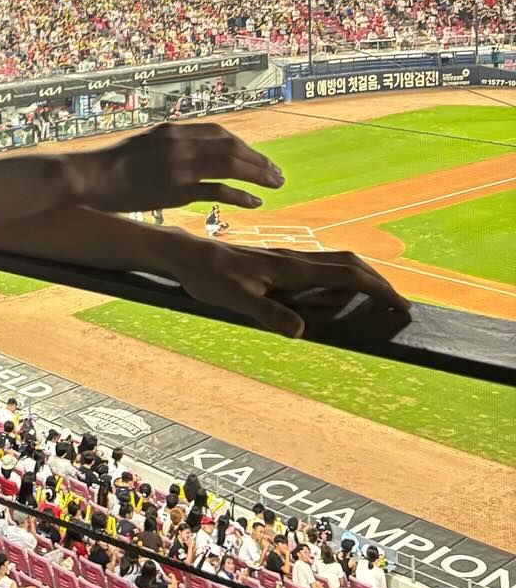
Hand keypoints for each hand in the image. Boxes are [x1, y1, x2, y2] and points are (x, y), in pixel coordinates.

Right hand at [52, 119, 284, 214]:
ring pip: (231, 163)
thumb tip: (182, 155)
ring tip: (275, 184)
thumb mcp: (141, 146)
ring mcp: (179, 164)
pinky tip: (255, 203)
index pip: (218, 132)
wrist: (88, 176)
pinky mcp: (177, 188)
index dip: (242, 145)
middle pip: (231, 145)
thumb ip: (165, 147)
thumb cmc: (109, 166)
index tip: (256, 157)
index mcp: (172, 130)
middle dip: (257, 158)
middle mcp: (179, 142)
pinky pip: (218, 190)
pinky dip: (240, 195)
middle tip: (276, 172)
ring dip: (257, 173)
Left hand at [167, 240, 411, 338]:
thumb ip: (268, 314)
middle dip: (378, 281)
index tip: (401, 305)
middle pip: (348, 263)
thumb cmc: (208, 278)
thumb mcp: (235, 300)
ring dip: (361, 277)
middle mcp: (293, 259)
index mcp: (290, 268)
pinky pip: (320, 266)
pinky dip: (341, 277)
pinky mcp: (277, 262)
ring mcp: (286, 259)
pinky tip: (337, 292)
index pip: (345, 274)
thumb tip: (301, 332)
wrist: (186, 255)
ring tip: (378, 298)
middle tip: (400, 304)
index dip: (376, 288)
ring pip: (335, 262)